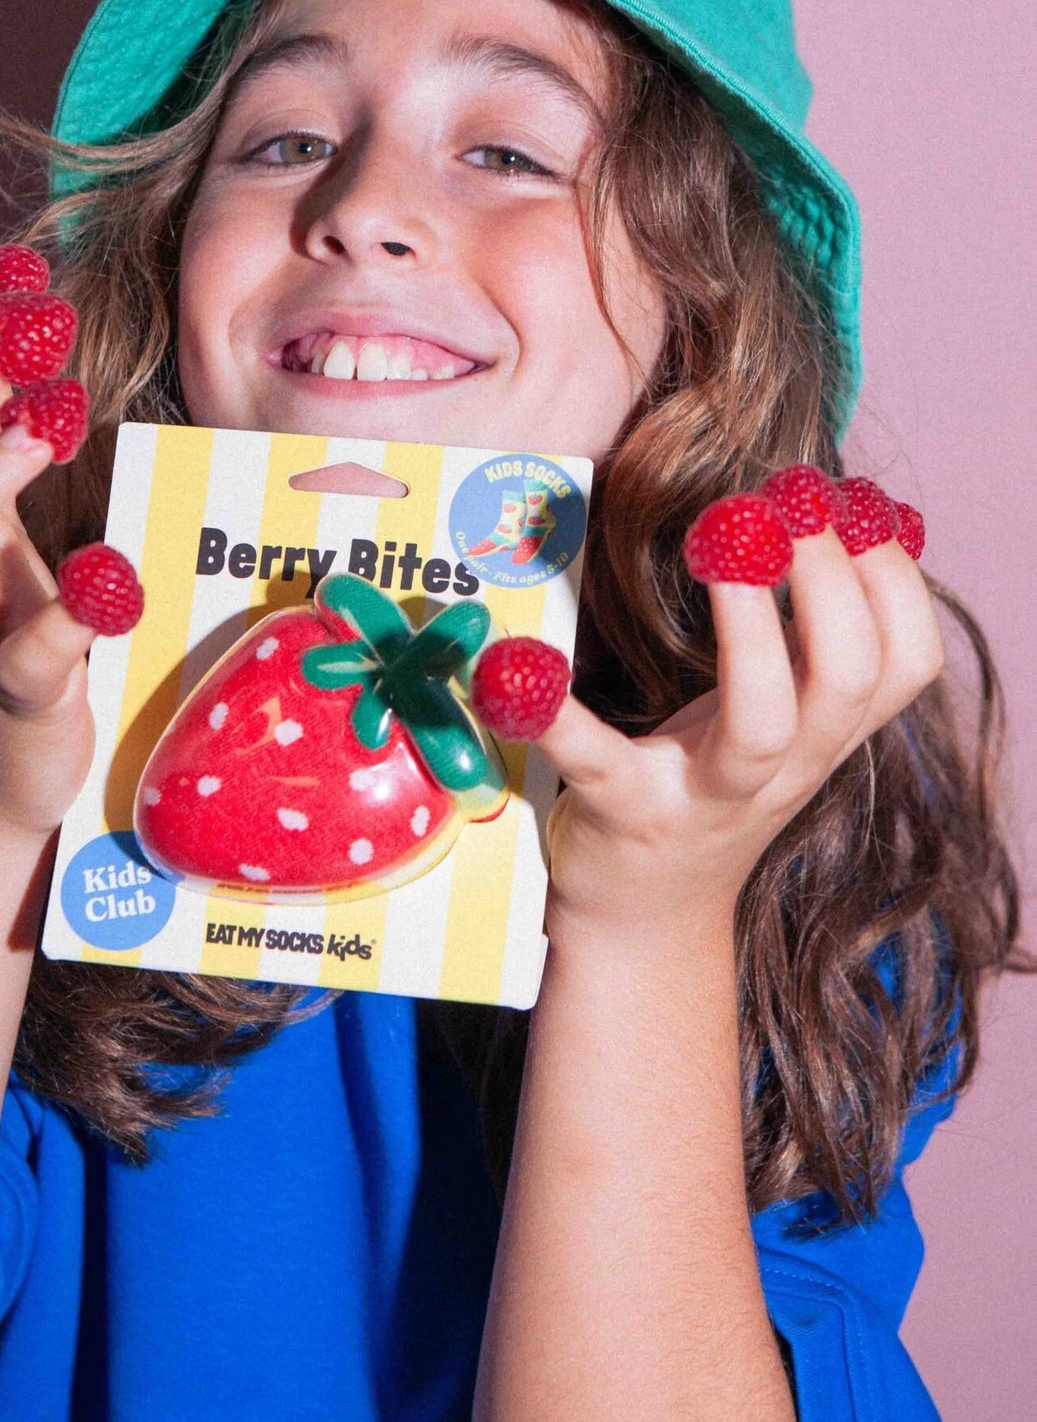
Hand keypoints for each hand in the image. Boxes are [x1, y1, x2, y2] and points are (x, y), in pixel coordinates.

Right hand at [0, 301, 99, 840]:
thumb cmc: (20, 627)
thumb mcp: (14, 525)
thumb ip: (12, 433)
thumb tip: (33, 322)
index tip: (6, 276)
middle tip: (27, 330)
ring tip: (48, 423)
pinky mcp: (25, 699)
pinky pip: (25, 661)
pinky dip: (60, 621)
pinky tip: (111, 580)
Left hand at [535, 527, 943, 936]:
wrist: (648, 918)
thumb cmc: (712, 785)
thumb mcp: (780, 715)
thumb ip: (808, 636)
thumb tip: (825, 510)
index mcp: (824, 731)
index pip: (905, 658)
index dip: (890, 575)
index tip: (847, 503)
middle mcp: (783, 765)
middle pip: (852, 678)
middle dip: (830, 581)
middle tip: (779, 506)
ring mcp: (703, 793)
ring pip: (764, 724)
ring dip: (752, 627)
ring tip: (719, 545)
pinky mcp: (619, 809)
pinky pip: (595, 758)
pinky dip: (558, 714)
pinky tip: (514, 663)